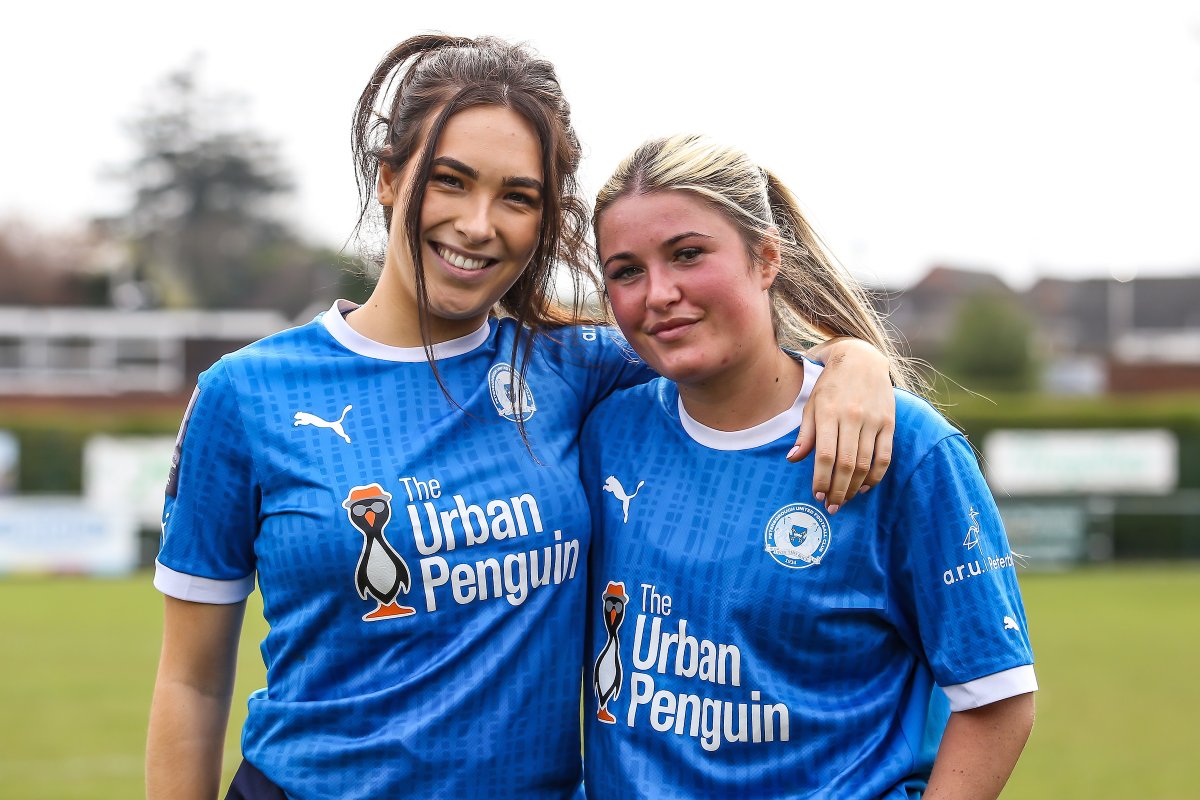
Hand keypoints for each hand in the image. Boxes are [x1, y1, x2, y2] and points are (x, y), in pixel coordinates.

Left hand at [789, 338, 894, 511]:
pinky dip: (875, 476)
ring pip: (866, 464)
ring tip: (844, 500)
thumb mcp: (811, 405)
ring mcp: (873, 420)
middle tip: (831, 507)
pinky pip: (884, 456)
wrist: (860, 359)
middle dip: (838, 490)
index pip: (825, 455)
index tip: (816, 495)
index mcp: (829, 413)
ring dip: (854, 488)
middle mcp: (852, 417)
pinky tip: (864, 487)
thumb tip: (793, 459)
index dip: (821, 479)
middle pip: (847, 464)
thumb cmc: (829, 385)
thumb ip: (805, 434)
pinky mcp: (889, 423)